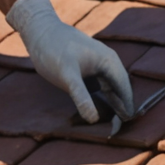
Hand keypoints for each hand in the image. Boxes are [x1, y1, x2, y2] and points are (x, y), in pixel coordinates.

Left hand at [7, 0, 132, 123]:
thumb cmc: (53, 49)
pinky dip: (99, 102)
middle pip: (119, 93)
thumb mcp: (66, 75)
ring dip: (109, 108)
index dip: (126, 111)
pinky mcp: (88, 71)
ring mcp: (99, 67)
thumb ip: (81, 96)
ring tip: (107, 128)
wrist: (39, 31)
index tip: (123, 130)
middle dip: (118, 112)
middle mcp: (109, 64)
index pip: (125, 91)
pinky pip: (99, 90)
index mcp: (110, 62)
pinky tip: (92, 114)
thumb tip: (93, 119)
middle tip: (113, 133)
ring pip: (110, 92)